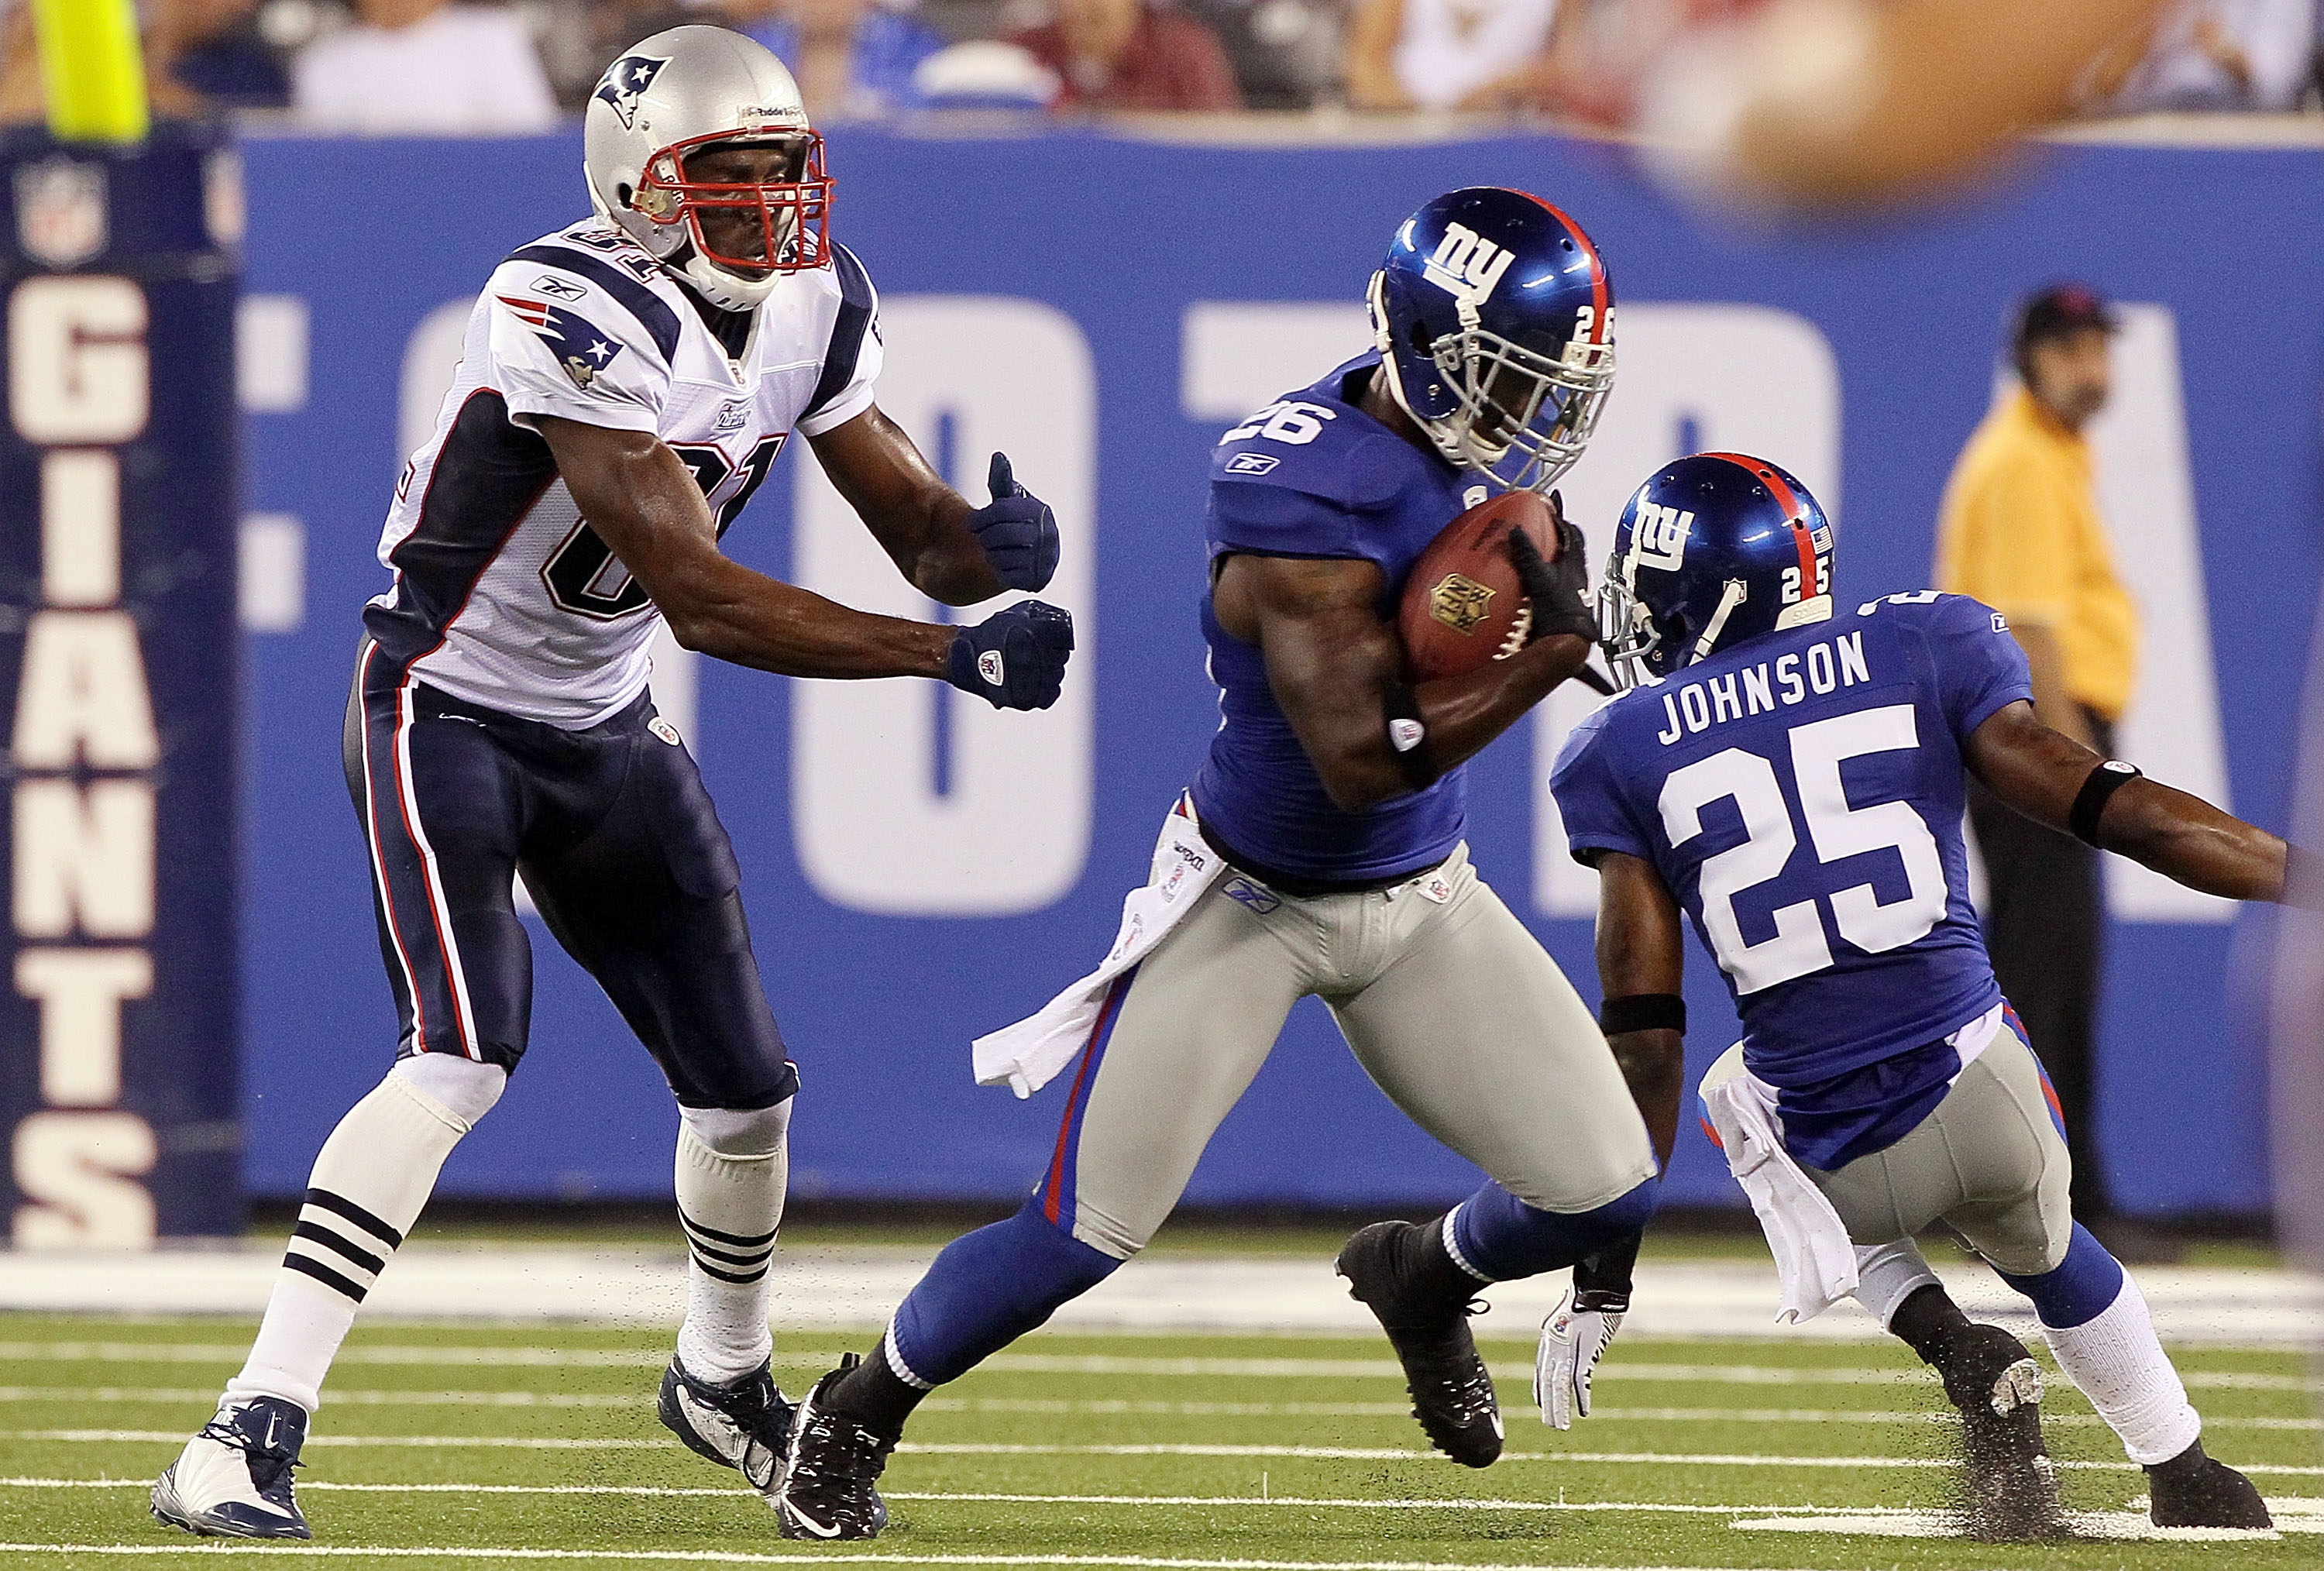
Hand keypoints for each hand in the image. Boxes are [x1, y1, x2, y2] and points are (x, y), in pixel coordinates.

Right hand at [946, 600, 1073, 710]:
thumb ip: (1045, 614)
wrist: (966, 657)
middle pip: (1062, 656)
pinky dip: (1046, 688)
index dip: (1058, 636)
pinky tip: (1035, 680)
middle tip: (1035, 651)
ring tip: (1031, 665)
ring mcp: (1034, 680)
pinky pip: (1051, 694)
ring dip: (1049, 669)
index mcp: (1038, 632)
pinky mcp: (1029, 699)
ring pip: (1057, 675)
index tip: (1049, 638)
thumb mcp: (1017, 612)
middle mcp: (1039, 656)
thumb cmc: (992, 633)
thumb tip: (1065, 622)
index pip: (1065, 637)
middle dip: (1053, 652)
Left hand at [965, 453, 1059, 592]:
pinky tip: (1000, 564)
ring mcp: (1045, 559)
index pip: (1004, 511)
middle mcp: (1048, 535)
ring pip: (1002, 557)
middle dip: (985, 536)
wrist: (1029, 555)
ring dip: (990, 554)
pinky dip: (998, 570)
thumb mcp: (1008, 499)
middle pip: (1001, 534)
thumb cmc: (1014, 521)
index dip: (982, 517)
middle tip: (980, 538)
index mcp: (1041, 511)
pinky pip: (1008, 577)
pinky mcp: (1038, 580)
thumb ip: (1002, 480)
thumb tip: (998, 457)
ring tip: (991, 550)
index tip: (971, 523)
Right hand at [1508, 491, 1593, 643]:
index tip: (1551, 507)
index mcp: (1574, 562)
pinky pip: (1551, 586)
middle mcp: (1576, 576)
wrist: (1565, 640)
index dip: (1561, 518)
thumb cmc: (1559, 609)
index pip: (1572, 532)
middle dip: (1556, 539)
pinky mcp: (1561, 606)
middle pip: (1569, 550)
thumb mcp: (1538, 575)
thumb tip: (1515, 532)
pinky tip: (1524, 586)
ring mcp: (1570, 592)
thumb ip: (1527, 553)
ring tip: (1530, 557)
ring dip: (1548, 561)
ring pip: (1562, 569)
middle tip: (1541, 531)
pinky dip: (1539, 581)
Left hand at [1535, 1284, 1623, 1428]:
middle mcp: (1554, 1347)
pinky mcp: (1585, 1352)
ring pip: (1560, 1386)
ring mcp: (1568, 1351)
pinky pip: (1580, 1380)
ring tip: (1561, 1426)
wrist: (1596, 1289)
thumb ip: (1558, 1329)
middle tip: (1551, 1425)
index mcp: (1549, 1340)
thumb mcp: (1563, 1316)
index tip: (1539, 1404)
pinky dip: (1582, 1397)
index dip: (1540, 1389)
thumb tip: (1552, 1331)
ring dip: (1561, 1408)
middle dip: (1549, 1405)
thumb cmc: (1582, 1300)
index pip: (1541, 1370)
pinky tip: (1584, 1411)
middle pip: (1548, 1382)